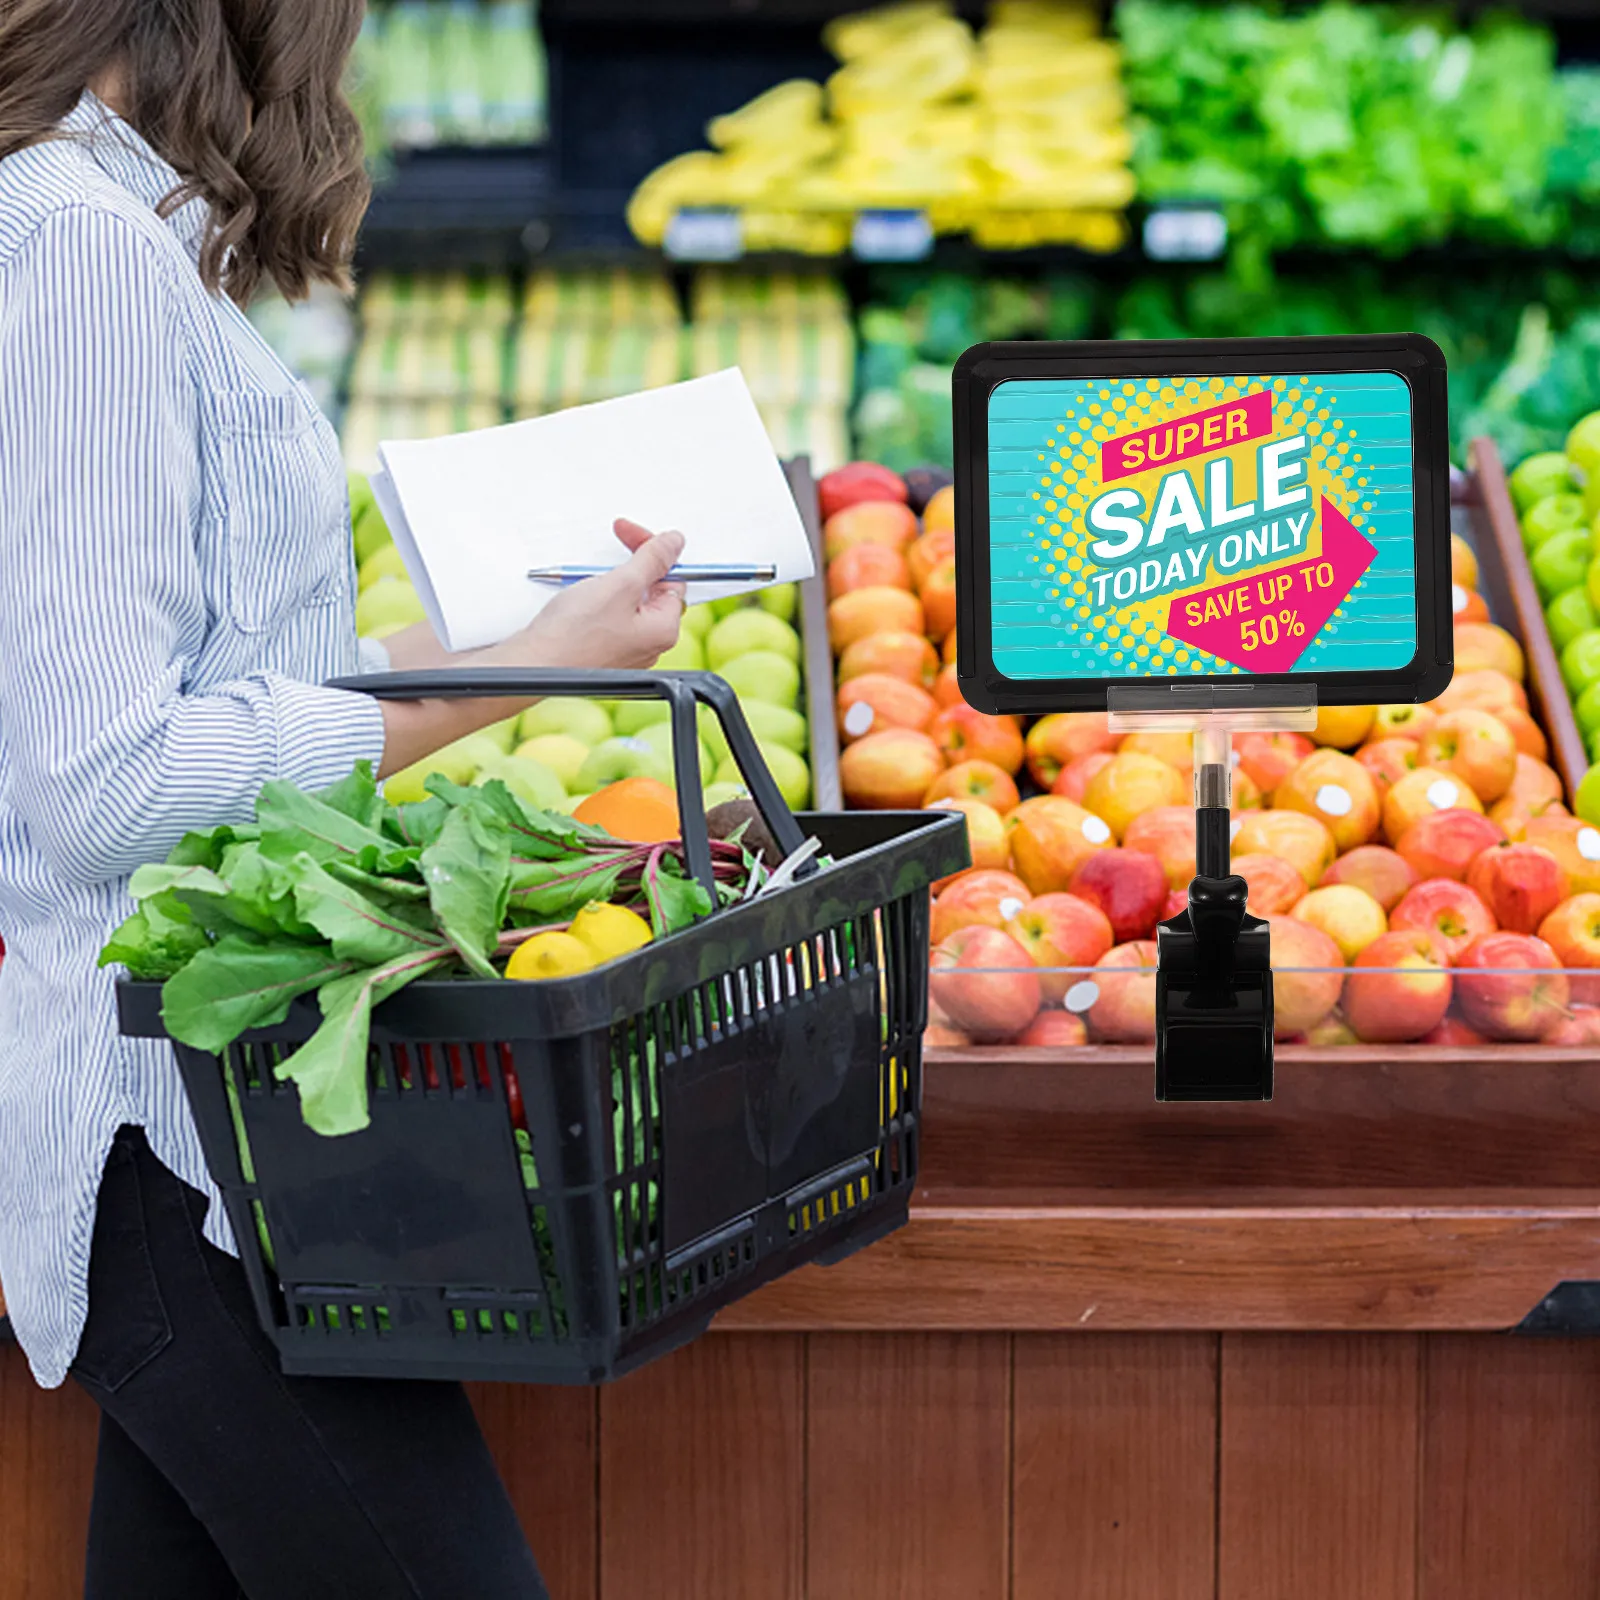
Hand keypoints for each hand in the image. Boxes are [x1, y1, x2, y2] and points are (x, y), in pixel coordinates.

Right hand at [504, 520, 685, 671]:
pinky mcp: (603, 650)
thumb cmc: (573, 635)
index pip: (672, 578)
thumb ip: (652, 560)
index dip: (652, 551)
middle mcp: (649, 644)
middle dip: (632, 565)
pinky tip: (582, 599)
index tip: (630, 535)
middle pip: (652, 590)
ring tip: (589, 582)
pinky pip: (610, 616)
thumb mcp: (621, 584)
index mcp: (663, 630)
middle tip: (610, 551)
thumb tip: (674, 543)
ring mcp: (626, 649)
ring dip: (612, 581)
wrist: (533, 664)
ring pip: (628, 601)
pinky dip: (599, 599)